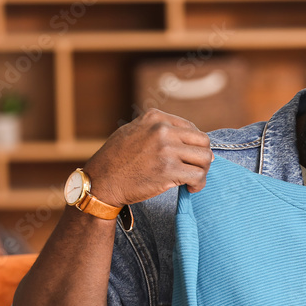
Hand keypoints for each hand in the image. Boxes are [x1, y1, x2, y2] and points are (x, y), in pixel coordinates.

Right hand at [82, 108, 213, 206]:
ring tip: (193, 180)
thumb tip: (186, 135)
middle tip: (195, 169)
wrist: (101, 181)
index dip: (194, 146)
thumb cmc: (116, 159)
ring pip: (205, 158)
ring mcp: (166, 149)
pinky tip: (190, 188)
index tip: (190, 157)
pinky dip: (199, 184)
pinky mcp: (169, 170)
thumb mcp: (133, 131)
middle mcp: (162, 130)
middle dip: (203, 157)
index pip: (192, 128)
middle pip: (203, 141)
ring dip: (203, 171)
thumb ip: (156, 129)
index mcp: (155, 118)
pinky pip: (198, 176)